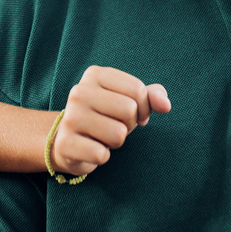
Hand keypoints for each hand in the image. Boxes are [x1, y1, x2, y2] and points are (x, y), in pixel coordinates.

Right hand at [50, 66, 170, 175]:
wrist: (68, 140)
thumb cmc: (105, 116)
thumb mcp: (129, 101)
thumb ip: (152, 96)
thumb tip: (165, 105)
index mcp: (95, 74)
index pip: (138, 90)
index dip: (142, 107)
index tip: (130, 113)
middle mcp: (79, 91)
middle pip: (129, 110)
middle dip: (129, 124)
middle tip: (113, 125)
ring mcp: (70, 117)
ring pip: (118, 134)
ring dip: (116, 141)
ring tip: (101, 136)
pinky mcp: (65, 143)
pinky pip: (101, 155)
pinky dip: (102, 156)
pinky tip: (90, 149)